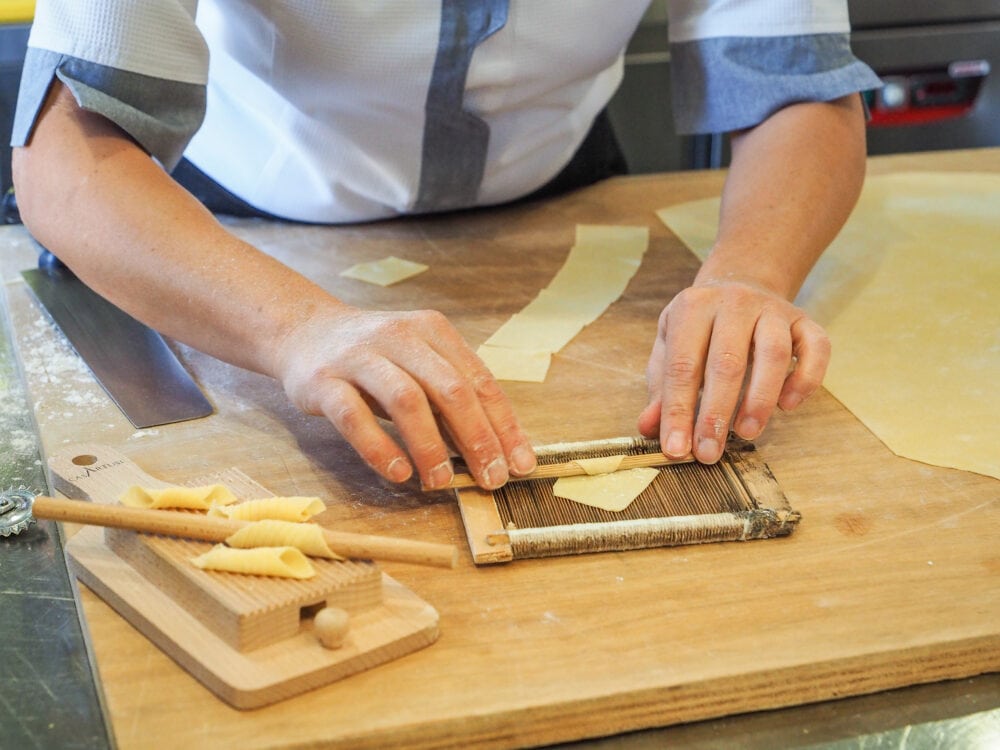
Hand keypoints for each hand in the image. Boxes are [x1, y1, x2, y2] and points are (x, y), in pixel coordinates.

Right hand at [277, 305, 536, 489]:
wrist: (303, 331)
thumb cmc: (375, 358)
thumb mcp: (418, 364)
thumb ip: (450, 399)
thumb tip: (495, 450)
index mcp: (432, 331)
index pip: (478, 380)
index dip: (503, 425)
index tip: (520, 464)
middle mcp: (399, 337)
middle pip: (449, 388)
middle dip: (477, 437)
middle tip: (491, 478)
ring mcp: (359, 357)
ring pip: (405, 399)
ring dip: (430, 446)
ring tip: (442, 482)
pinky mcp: (323, 381)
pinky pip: (354, 417)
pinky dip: (380, 447)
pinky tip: (398, 473)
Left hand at [637, 279, 829, 462]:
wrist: (740, 282)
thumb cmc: (699, 329)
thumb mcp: (670, 348)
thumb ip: (661, 388)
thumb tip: (648, 428)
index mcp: (692, 307)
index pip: (682, 366)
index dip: (677, 411)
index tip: (676, 449)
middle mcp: (733, 303)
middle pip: (726, 362)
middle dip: (716, 414)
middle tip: (709, 453)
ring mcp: (772, 309)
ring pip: (773, 354)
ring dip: (760, 399)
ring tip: (746, 433)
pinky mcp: (804, 320)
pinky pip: (816, 348)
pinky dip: (805, 379)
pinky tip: (788, 406)